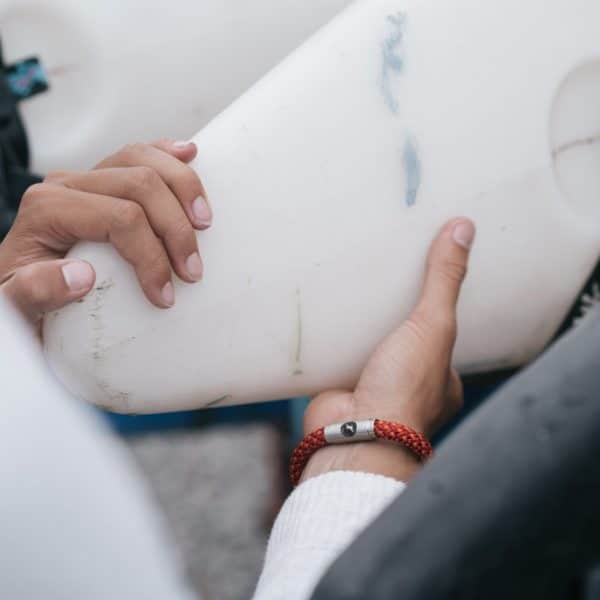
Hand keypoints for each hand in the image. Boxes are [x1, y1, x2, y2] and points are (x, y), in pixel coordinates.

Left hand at [0, 139, 209, 327]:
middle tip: (192, 270)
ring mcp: (89, 177)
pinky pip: (141, 154)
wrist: (20, 286)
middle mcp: (68, 184)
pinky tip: (190, 155)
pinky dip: (169, 155)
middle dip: (175, 228)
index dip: (151, 255)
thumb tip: (81, 276)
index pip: (120, 217)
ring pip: (145, 159)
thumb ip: (33, 293)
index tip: (166, 294)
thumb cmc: (21, 296)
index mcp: (47, 207)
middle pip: (141, 184)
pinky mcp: (106, 179)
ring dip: (184, 189)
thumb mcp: (14, 307)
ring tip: (203, 224)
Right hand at [301, 218, 474, 482]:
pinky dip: (332, 342)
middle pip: (402, 343)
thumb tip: (463, 227)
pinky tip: (323, 318)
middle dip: (393, 320)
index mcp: (441, 383)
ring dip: (361, 331)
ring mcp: (374, 392)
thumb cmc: (404, 388)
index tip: (422, 289)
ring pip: (369, 352)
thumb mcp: (433, 325)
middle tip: (382, 286)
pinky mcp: (341, 391)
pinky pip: (337, 360)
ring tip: (351, 294)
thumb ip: (444, 280)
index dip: (432, 314)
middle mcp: (409, 390)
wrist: (354, 434)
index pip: (440, 340)